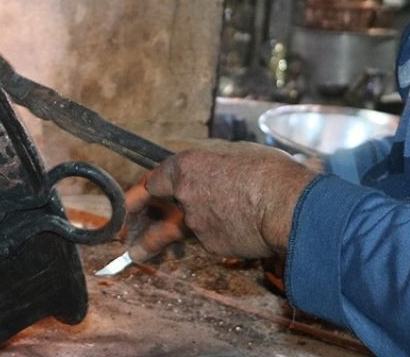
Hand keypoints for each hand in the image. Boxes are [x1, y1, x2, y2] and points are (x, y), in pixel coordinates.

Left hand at [126, 140, 317, 260]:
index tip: (139, 192)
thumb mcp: (243, 156)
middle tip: (122, 228)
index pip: (157, 177)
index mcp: (189, 167)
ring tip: (135, 254)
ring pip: (171, 233)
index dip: (147, 186)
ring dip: (150, 244)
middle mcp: (185, 196)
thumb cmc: (270, 174)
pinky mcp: (212, 246)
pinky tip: (224, 238)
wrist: (288, 209)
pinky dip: (212, 240)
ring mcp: (197, 224)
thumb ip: (223, 167)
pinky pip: (209, 241)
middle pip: (154, 209)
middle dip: (133, 218)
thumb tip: (224, 171)